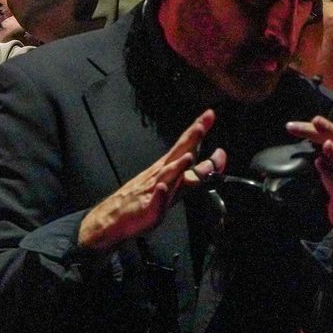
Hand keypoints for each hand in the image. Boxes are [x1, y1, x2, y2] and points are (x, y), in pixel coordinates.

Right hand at [79, 110, 224, 250]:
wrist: (115, 218)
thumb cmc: (146, 198)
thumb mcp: (178, 185)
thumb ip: (198, 172)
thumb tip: (218, 159)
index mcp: (168, 167)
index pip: (185, 144)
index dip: (198, 130)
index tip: (210, 114)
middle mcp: (161, 174)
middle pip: (177, 153)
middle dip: (190, 139)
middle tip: (202, 124)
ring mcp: (152, 190)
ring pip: (167, 177)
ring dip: (177, 166)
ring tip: (188, 157)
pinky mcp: (146, 209)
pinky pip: (154, 202)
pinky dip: (159, 195)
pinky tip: (163, 188)